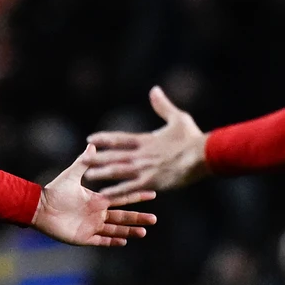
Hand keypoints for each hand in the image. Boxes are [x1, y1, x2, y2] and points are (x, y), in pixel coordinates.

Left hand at [31, 144, 156, 246]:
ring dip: (130, 231)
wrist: (39, 208)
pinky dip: (113, 241)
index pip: (121, 198)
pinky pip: (101, 241)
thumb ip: (84, 162)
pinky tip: (125, 241)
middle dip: (138, 218)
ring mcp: (92, 226)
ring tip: (144, 232)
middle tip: (154, 219)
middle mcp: (97, 213)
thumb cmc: (54, 191)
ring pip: (116, 230)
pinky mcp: (84, 237)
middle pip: (123, 216)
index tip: (152, 194)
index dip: (136, 196)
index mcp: (97, 199)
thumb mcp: (71, 175)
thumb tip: (93, 144)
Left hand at [83, 86, 210, 195]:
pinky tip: (104, 195)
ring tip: (87, 176)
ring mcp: (145, 169)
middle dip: (96, 157)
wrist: (204, 155)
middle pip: (113, 155)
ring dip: (101, 173)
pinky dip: (116, 192)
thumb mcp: (178, 118)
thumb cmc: (193, 138)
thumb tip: (154, 89)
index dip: (104, 139)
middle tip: (81, 159)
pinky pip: (129, 188)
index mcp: (146, 140)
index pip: (119, 138)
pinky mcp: (151, 182)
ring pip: (117, 171)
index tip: (90, 139)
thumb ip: (162, 106)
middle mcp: (141, 154)